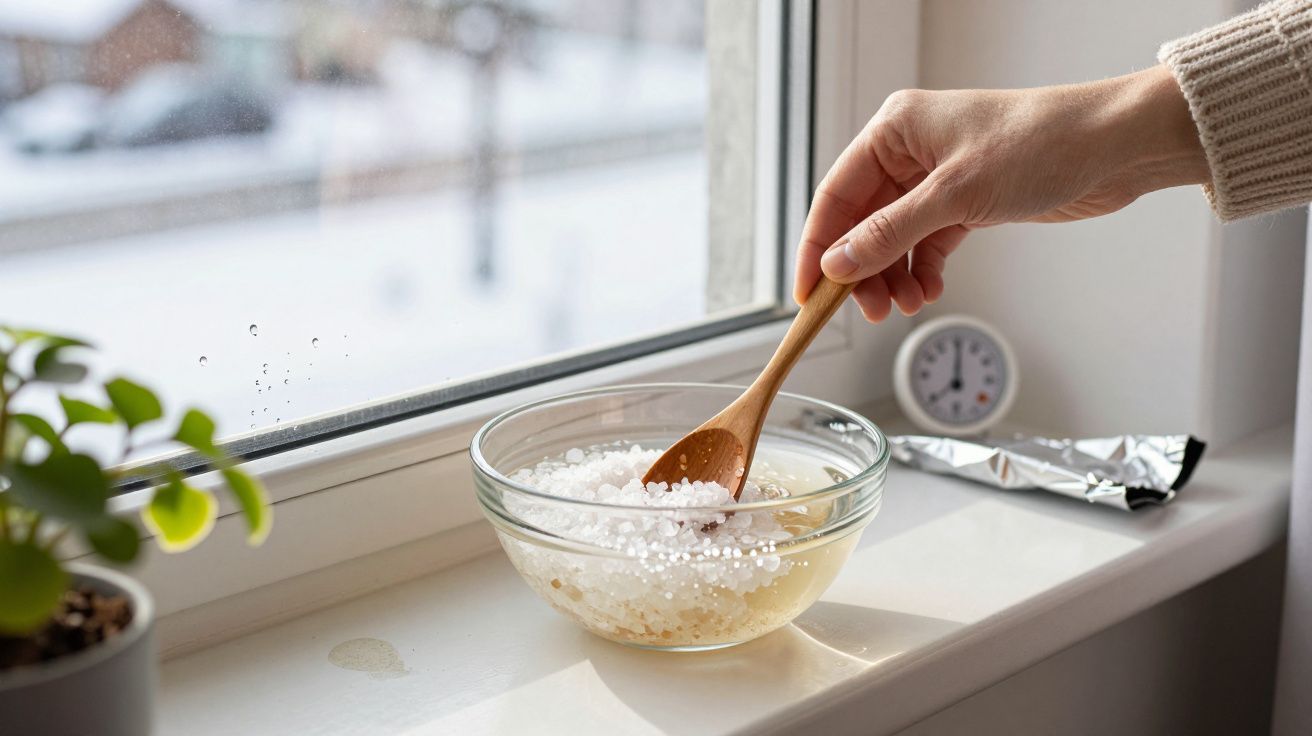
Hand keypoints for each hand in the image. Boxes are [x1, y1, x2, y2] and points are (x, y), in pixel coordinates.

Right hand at [794, 65, 1209, 320]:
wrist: (1114, 147)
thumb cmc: (1042, 144)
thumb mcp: (955, 194)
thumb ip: (891, 234)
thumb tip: (839, 265)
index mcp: (895, 129)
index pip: (836, 195)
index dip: (818, 247)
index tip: (808, 293)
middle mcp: (911, 151)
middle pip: (862, 222)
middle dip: (863, 270)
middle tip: (869, 310)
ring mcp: (938, 178)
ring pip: (894, 238)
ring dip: (895, 276)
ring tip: (907, 305)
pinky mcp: (966, 201)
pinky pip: (926, 243)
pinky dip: (924, 270)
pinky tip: (930, 290)